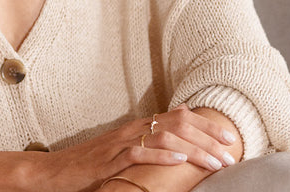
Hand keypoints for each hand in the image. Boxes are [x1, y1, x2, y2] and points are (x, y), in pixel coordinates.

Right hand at [36, 105, 237, 191]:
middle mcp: (134, 129)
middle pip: (178, 123)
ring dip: (194, 149)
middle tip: (231, 152)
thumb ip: (151, 138)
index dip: (207, 125)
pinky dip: (162, 156)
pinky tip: (179, 161)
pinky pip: (140, 153)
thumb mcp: (126, 149)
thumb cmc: (94, 164)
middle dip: (208, 137)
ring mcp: (122, 143)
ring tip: (215, 162)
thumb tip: (181, 124)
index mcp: (140, 126)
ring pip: (165, 137)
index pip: (180, 116)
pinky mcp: (111, 159)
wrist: (58, 172)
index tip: (230, 137)